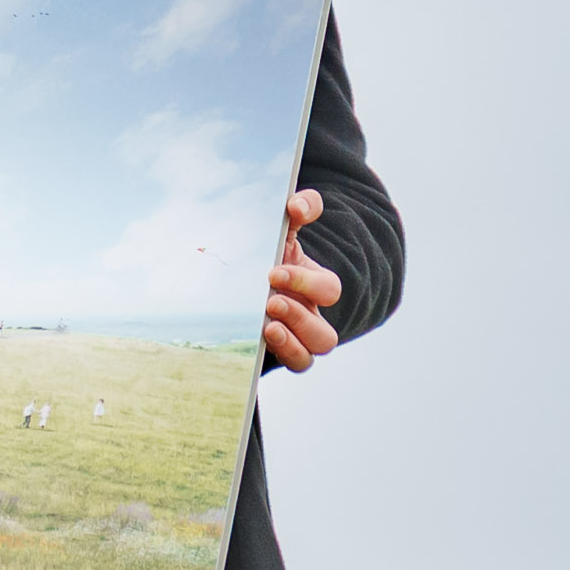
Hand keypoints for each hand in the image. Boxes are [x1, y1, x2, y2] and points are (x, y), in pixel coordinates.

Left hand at [262, 190, 345, 370]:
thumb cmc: (269, 254)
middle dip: (301, 318)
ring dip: (293, 342)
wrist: (242, 279)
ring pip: (313, 354)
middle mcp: (312, 315)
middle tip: (272, 302)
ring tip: (268, 325)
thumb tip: (297, 205)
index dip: (305, 282)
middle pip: (327, 334)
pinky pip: (296, 364)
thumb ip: (299, 210)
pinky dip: (284, 354)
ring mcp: (298, 338)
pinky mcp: (281, 351)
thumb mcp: (283, 231)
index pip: (328, 289)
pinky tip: (262, 340)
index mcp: (316, 286)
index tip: (273, 272)